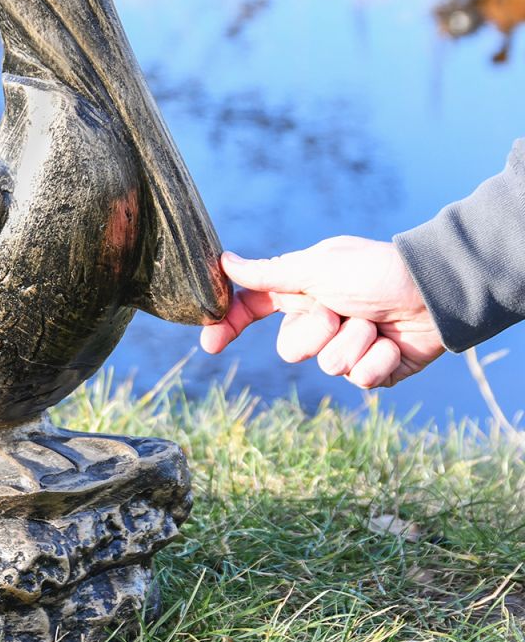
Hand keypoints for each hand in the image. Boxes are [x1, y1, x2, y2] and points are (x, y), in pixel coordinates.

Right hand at [199, 237, 445, 387]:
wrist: (433, 293)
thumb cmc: (374, 271)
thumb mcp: (316, 268)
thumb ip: (269, 273)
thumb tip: (225, 261)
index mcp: (302, 292)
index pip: (253, 310)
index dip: (229, 326)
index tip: (209, 344)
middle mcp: (320, 321)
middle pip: (291, 348)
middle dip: (318, 331)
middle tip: (341, 310)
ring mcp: (346, 348)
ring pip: (328, 366)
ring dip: (355, 343)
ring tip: (375, 323)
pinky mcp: (374, 371)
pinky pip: (360, 380)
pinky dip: (378, 360)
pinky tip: (393, 343)